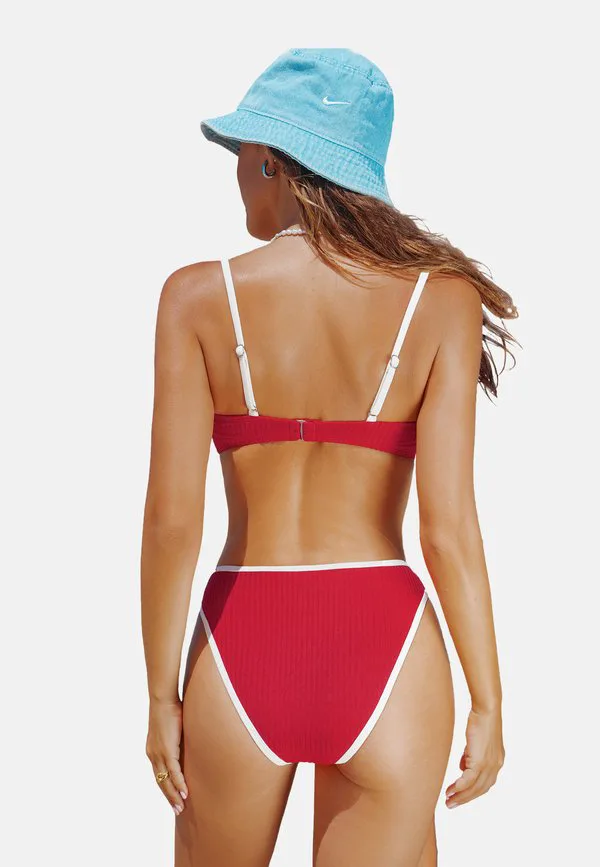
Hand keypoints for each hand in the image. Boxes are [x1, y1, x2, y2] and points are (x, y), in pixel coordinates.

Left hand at [145, 698, 188, 815]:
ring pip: (165, 780)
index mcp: (153, 750)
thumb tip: (185, 740)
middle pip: (160, 781)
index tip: (173, 797)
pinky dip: (178, 783)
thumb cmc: (170, 709)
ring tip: (181, 807)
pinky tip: (184, 792)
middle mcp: (153, 755)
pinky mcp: (166, 750)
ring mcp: (158, 754)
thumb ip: (176, 738)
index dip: (165, 786)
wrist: (163, 700)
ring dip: (174, 794)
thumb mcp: (172, 728)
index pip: (159, 774)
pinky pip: (173, 772)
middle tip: (177, 809)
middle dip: (169, 796)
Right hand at [445, 706, 504, 808]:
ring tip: (448, 800)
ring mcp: (489, 765)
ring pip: (474, 788)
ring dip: (460, 796)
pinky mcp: (481, 761)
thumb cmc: (481, 720)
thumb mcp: (476, 741)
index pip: (484, 784)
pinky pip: (468, 780)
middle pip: (479, 790)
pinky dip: (459, 787)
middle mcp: (495, 767)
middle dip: (464, 799)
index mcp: (496, 762)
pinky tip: (450, 790)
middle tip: (451, 804)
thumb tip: (463, 767)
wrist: (487, 710)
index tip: (459, 796)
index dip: (471, 792)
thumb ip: (471, 756)